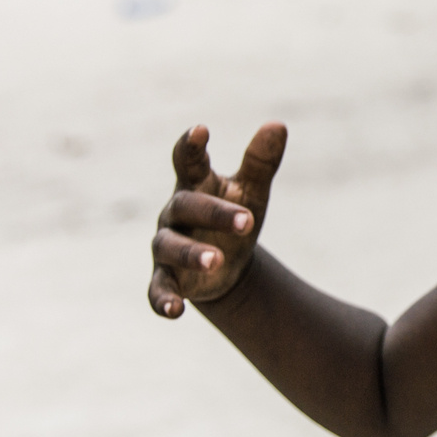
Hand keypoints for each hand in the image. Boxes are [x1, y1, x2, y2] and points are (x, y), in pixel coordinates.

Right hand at [148, 122, 285, 317]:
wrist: (227, 266)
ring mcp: (167, 246)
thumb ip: (261, 161)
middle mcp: (175, 213)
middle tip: (247, 221)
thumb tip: (278, 125)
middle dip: (214, 213)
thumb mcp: (250, 191)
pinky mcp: (166, 279)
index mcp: (195, 186)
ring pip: (170, 246)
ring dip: (191, 253)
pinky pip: (158, 289)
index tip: (200, 131)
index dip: (190, 146)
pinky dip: (163, 299)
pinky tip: (175, 311)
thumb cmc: (233, 218)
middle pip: (186, 206)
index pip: (187, 161)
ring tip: (217, 260)